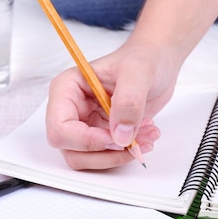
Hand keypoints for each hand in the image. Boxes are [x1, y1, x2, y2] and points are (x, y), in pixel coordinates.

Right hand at [45, 38, 178, 169]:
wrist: (157, 63)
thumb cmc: (142, 59)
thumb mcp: (138, 72)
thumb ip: (128, 101)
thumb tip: (120, 134)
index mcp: (67, 89)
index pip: (60, 127)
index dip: (86, 140)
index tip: (115, 137)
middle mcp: (71, 109)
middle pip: (70, 149)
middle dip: (104, 152)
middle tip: (133, 141)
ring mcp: (84, 124)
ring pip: (87, 159)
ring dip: (117, 156)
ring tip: (145, 137)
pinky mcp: (100, 135)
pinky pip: (105, 157)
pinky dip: (126, 154)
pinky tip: (144, 136)